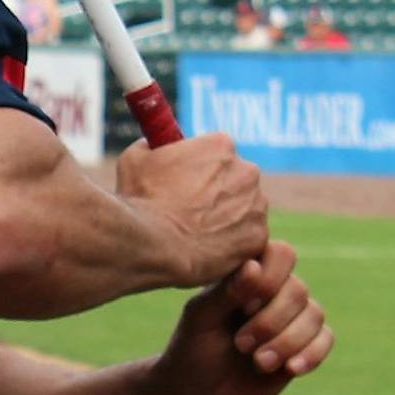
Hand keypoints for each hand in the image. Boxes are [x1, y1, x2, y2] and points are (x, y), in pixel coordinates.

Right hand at [114, 132, 268, 288]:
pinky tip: (205, 248)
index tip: (185, 182)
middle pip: (235, 179)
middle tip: (191, 210)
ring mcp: (257, 205)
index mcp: (221, 146)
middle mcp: (247, 171)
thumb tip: (153, 145)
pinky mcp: (258, 236)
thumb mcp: (135, 158)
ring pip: (244, 209)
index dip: (198, 168)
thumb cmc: (143, 200)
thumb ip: (152, 146)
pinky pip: (246, 238)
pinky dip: (230, 244)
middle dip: (217, 192)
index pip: (216, 152)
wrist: (155, 246)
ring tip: (194, 233)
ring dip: (226, 217)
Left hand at [153, 239, 332, 394]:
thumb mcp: (201, 318)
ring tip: (259, 363)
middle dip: (271, 321)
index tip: (242, 307)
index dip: (270, 279)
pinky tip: (290, 369)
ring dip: (287, 342)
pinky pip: (326, 338)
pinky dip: (311, 354)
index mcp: (249, 273)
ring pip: (314, 314)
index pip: (280, 254)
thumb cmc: (193, 347)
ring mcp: (292, 316)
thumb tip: (255, 265)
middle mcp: (275, 289)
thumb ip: (226, 291)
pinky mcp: (305, 343)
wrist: (200, 391)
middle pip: (298, 290)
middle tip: (241, 344)